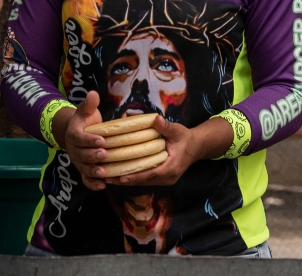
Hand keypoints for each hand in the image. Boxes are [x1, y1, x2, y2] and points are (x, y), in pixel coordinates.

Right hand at [52, 91, 107, 190]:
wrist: (78, 134)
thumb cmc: (85, 121)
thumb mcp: (86, 110)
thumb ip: (89, 104)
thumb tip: (93, 94)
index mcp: (73, 133)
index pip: (79, 138)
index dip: (89, 140)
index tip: (101, 140)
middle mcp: (73, 149)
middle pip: (81, 155)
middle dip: (92, 155)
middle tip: (105, 154)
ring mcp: (78, 161)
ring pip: (83, 168)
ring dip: (92, 171)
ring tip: (104, 173)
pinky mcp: (83, 170)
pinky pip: (85, 179)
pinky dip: (92, 184)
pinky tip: (103, 185)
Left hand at [105, 113, 232, 187]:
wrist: (196, 146)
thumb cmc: (185, 137)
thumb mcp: (177, 130)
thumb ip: (166, 126)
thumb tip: (156, 119)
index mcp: (171, 168)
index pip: (150, 175)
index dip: (135, 176)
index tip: (121, 177)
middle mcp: (167, 178)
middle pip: (143, 181)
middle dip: (125, 180)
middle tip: (106, 177)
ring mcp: (164, 180)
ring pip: (142, 182)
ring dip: (126, 180)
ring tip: (107, 177)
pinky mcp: (161, 178)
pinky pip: (145, 179)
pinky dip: (132, 176)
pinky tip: (118, 174)